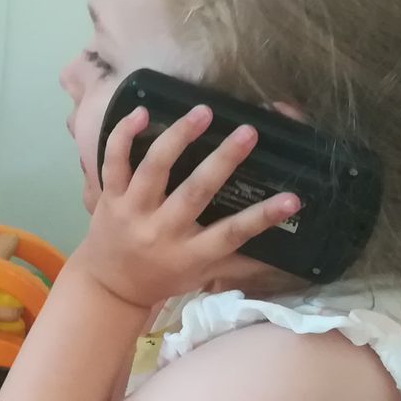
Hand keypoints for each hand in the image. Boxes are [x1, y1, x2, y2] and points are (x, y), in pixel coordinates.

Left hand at [73, 103, 300, 308]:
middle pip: (194, 192)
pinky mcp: (109, 197)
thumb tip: (284, 254)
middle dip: (223, 160)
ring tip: (202, 112)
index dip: (262, 217)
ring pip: (154, 169)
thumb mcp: (201, 277)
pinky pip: (113, 162)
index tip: (291, 198)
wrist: (108, 289)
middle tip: (248, 132)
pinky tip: (140, 111)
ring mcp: (132, 211)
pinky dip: (122, 135)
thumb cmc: (162, 279)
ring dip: (178, 136)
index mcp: (189, 253)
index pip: (231, 234)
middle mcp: (161, 231)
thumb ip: (238, 263)